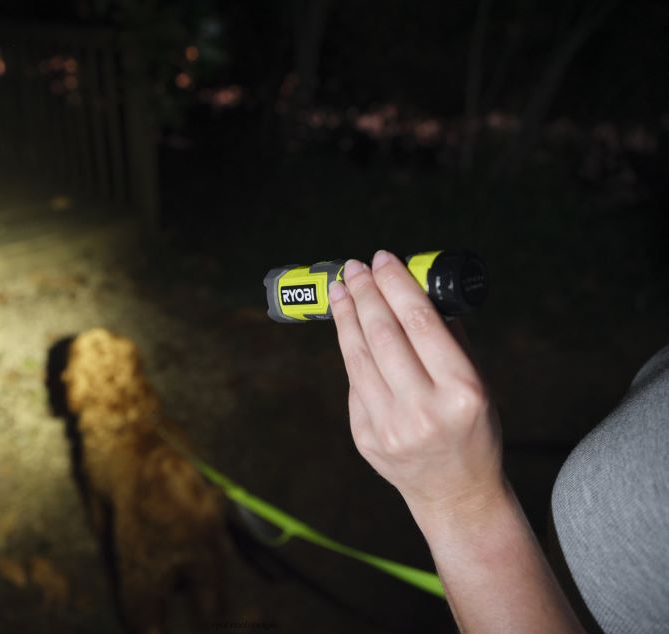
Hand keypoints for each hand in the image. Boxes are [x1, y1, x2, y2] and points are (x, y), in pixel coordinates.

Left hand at [329, 250, 503, 523]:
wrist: (457, 494)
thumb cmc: (472, 431)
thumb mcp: (479, 385)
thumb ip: (449, 341)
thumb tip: (414, 291)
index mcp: (462, 392)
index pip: (420, 323)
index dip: (396, 285)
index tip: (382, 259)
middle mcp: (423, 411)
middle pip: (383, 335)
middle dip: (365, 293)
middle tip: (354, 268)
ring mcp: (389, 428)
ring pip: (358, 357)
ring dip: (346, 316)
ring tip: (341, 289)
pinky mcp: (365, 438)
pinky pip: (355, 383)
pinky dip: (351, 350)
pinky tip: (348, 327)